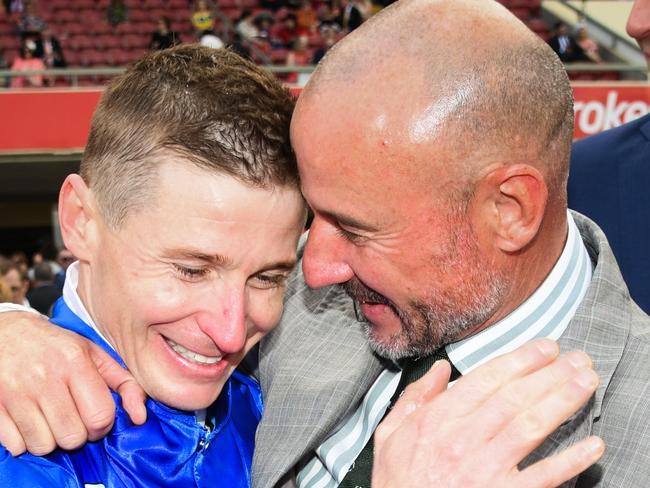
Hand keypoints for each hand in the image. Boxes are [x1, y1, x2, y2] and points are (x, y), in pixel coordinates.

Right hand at [0, 312, 146, 455]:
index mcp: (75, 361)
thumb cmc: (55, 346)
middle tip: (72, 418)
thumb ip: (124, 382)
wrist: (5, 333)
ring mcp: (17, 392)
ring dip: (50, 439)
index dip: (102, 426)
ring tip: (50, 418)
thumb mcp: (93, 354)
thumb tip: (141, 416)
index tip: (95, 419)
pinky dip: (24, 441)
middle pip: (73, 436)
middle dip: (77, 434)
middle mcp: (46, 376)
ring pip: (44, 445)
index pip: (100, 416)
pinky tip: (29, 420)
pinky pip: (16, 446)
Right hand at [372, 339, 603, 487]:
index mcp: (436, 421)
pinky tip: (592, 445)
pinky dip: (569, 461)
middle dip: (549, 374)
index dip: (519, 361)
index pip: (485, 381)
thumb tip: (441, 370)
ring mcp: (484, 471)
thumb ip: (415, 398)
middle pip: (514, 399)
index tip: (545, 347)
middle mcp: (462, 441)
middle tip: (577, 358)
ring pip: (530, 428)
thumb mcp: (390, 434)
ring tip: (586, 382)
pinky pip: (541, 478)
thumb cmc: (398, 481)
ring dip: (562, 402)